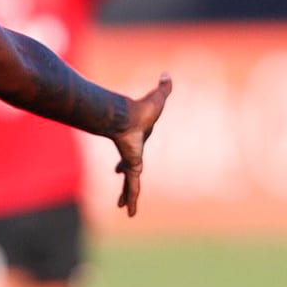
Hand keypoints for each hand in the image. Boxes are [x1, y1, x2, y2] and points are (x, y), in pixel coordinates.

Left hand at [112, 74, 172, 216]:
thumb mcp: (157, 99)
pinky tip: (129, 213)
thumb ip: (163, 88)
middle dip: (125, 182)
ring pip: (130, 184)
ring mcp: (131, 162)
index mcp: (135, 145)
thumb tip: (167, 73)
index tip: (120, 169)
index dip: (125, 165)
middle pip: (128, 173)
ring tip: (125, 209)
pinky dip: (132, 200)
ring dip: (128, 196)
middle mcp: (132, 155)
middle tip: (119, 194)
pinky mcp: (132, 167)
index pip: (131, 158)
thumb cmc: (140, 108)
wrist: (126, 116)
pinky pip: (134, 188)